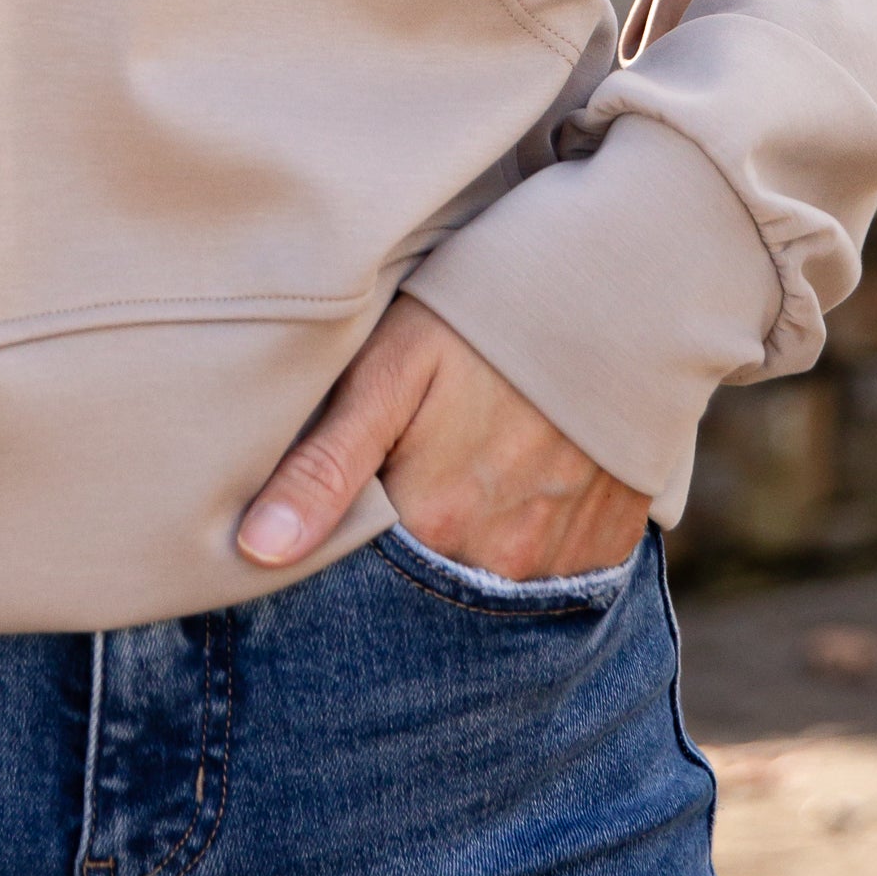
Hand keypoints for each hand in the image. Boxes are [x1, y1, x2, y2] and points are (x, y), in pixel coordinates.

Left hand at [237, 295, 651, 582]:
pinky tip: (516, 491)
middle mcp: (503, 563)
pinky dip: (527, 547)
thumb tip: (256, 552)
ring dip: (468, 554)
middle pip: (431, 589)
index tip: (339, 513)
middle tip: (410, 478)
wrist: (620, 286)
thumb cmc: (486, 314)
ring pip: (491, 586)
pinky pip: (555, 577)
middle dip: (406, 559)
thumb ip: (324, 466)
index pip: (366, 582)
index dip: (344, 551)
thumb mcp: (392, 368)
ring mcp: (565, 560)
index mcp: (436, 524)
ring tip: (465, 479)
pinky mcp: (610, 542)